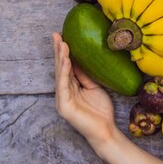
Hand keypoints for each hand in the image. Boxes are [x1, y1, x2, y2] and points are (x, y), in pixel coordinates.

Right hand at [53, 32, 117, 152]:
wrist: (106, 129)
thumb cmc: (101, 110)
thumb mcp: (95, 87)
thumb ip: (86, 76)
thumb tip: (80, 60)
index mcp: (71, 87)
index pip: (66, 67)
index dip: (64, 52)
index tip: (63, 36)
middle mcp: (64, 92)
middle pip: (60, 68)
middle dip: (58, 51)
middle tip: (56, 34)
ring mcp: (62, 99)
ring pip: (60, 75)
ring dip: (61, 58)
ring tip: (62, 44)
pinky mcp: (64, 106)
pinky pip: (63, 86)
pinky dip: (64, 72)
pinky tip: (66, 61)